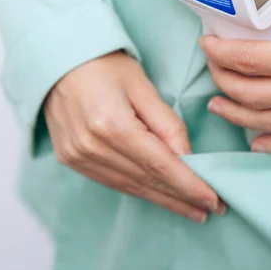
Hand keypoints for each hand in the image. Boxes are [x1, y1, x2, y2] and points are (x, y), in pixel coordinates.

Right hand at [44, 52, 224, 222]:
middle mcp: (92, 147)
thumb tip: (188, 159)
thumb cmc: (105, 65)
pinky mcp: (71, 159)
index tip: (214, 199)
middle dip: (181, 198)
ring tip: (191, 209)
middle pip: (146, 181)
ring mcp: (78, 156)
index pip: (160, 165)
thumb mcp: (143, 86)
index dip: (189, 185)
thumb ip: (167, 124)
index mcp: (112, 124)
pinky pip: (112, 182)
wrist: (57, 60)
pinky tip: (159, 196)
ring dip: (163, 200)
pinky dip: (139, 190)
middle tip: (211, 209)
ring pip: (130, 187)